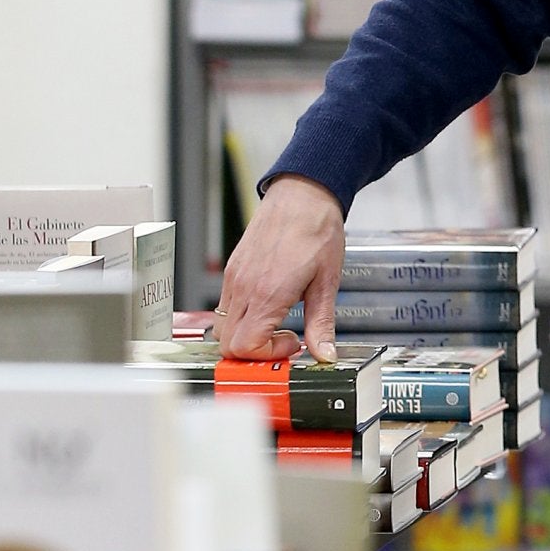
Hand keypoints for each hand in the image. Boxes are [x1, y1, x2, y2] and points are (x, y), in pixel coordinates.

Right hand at [214, 175, 345, 361]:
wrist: (303, 195)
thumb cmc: (316, 231)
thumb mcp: (327, 282)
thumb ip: (322, 323)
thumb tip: (325, 354)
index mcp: (267, 293)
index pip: (244, 347)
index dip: (267, 354)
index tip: (291, 341)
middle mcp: (244, 288)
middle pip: (228, 344)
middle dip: (255, 351)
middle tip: (284, 336)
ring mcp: (234, 279)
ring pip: (222, 328)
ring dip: (246, 335)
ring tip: (276, 322)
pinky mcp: (232, 271)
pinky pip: (224, 307)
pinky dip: (241, 318)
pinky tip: (267, 306)